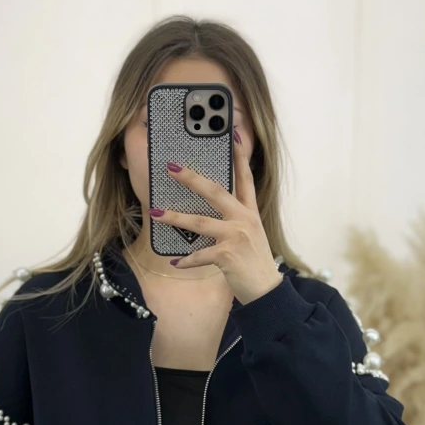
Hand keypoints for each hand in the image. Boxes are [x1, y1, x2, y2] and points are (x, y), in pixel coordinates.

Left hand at [155, 130, 284, 305]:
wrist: (267, 290)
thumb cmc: (254, 263)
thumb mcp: (250, 235)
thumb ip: (234, 219)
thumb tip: (211, 210)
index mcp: (250, 212)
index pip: (245, 178)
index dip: (239, 156)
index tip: (232, 134)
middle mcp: (244, 220)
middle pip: (216, 192)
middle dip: (192, 179)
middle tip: (172, 167)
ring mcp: (236, 237)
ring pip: (200, 222)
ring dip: (176, 218)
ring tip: (157, 213)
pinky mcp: (228, 256)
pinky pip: (200, 255)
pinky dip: (186, 259)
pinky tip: (174, 261)